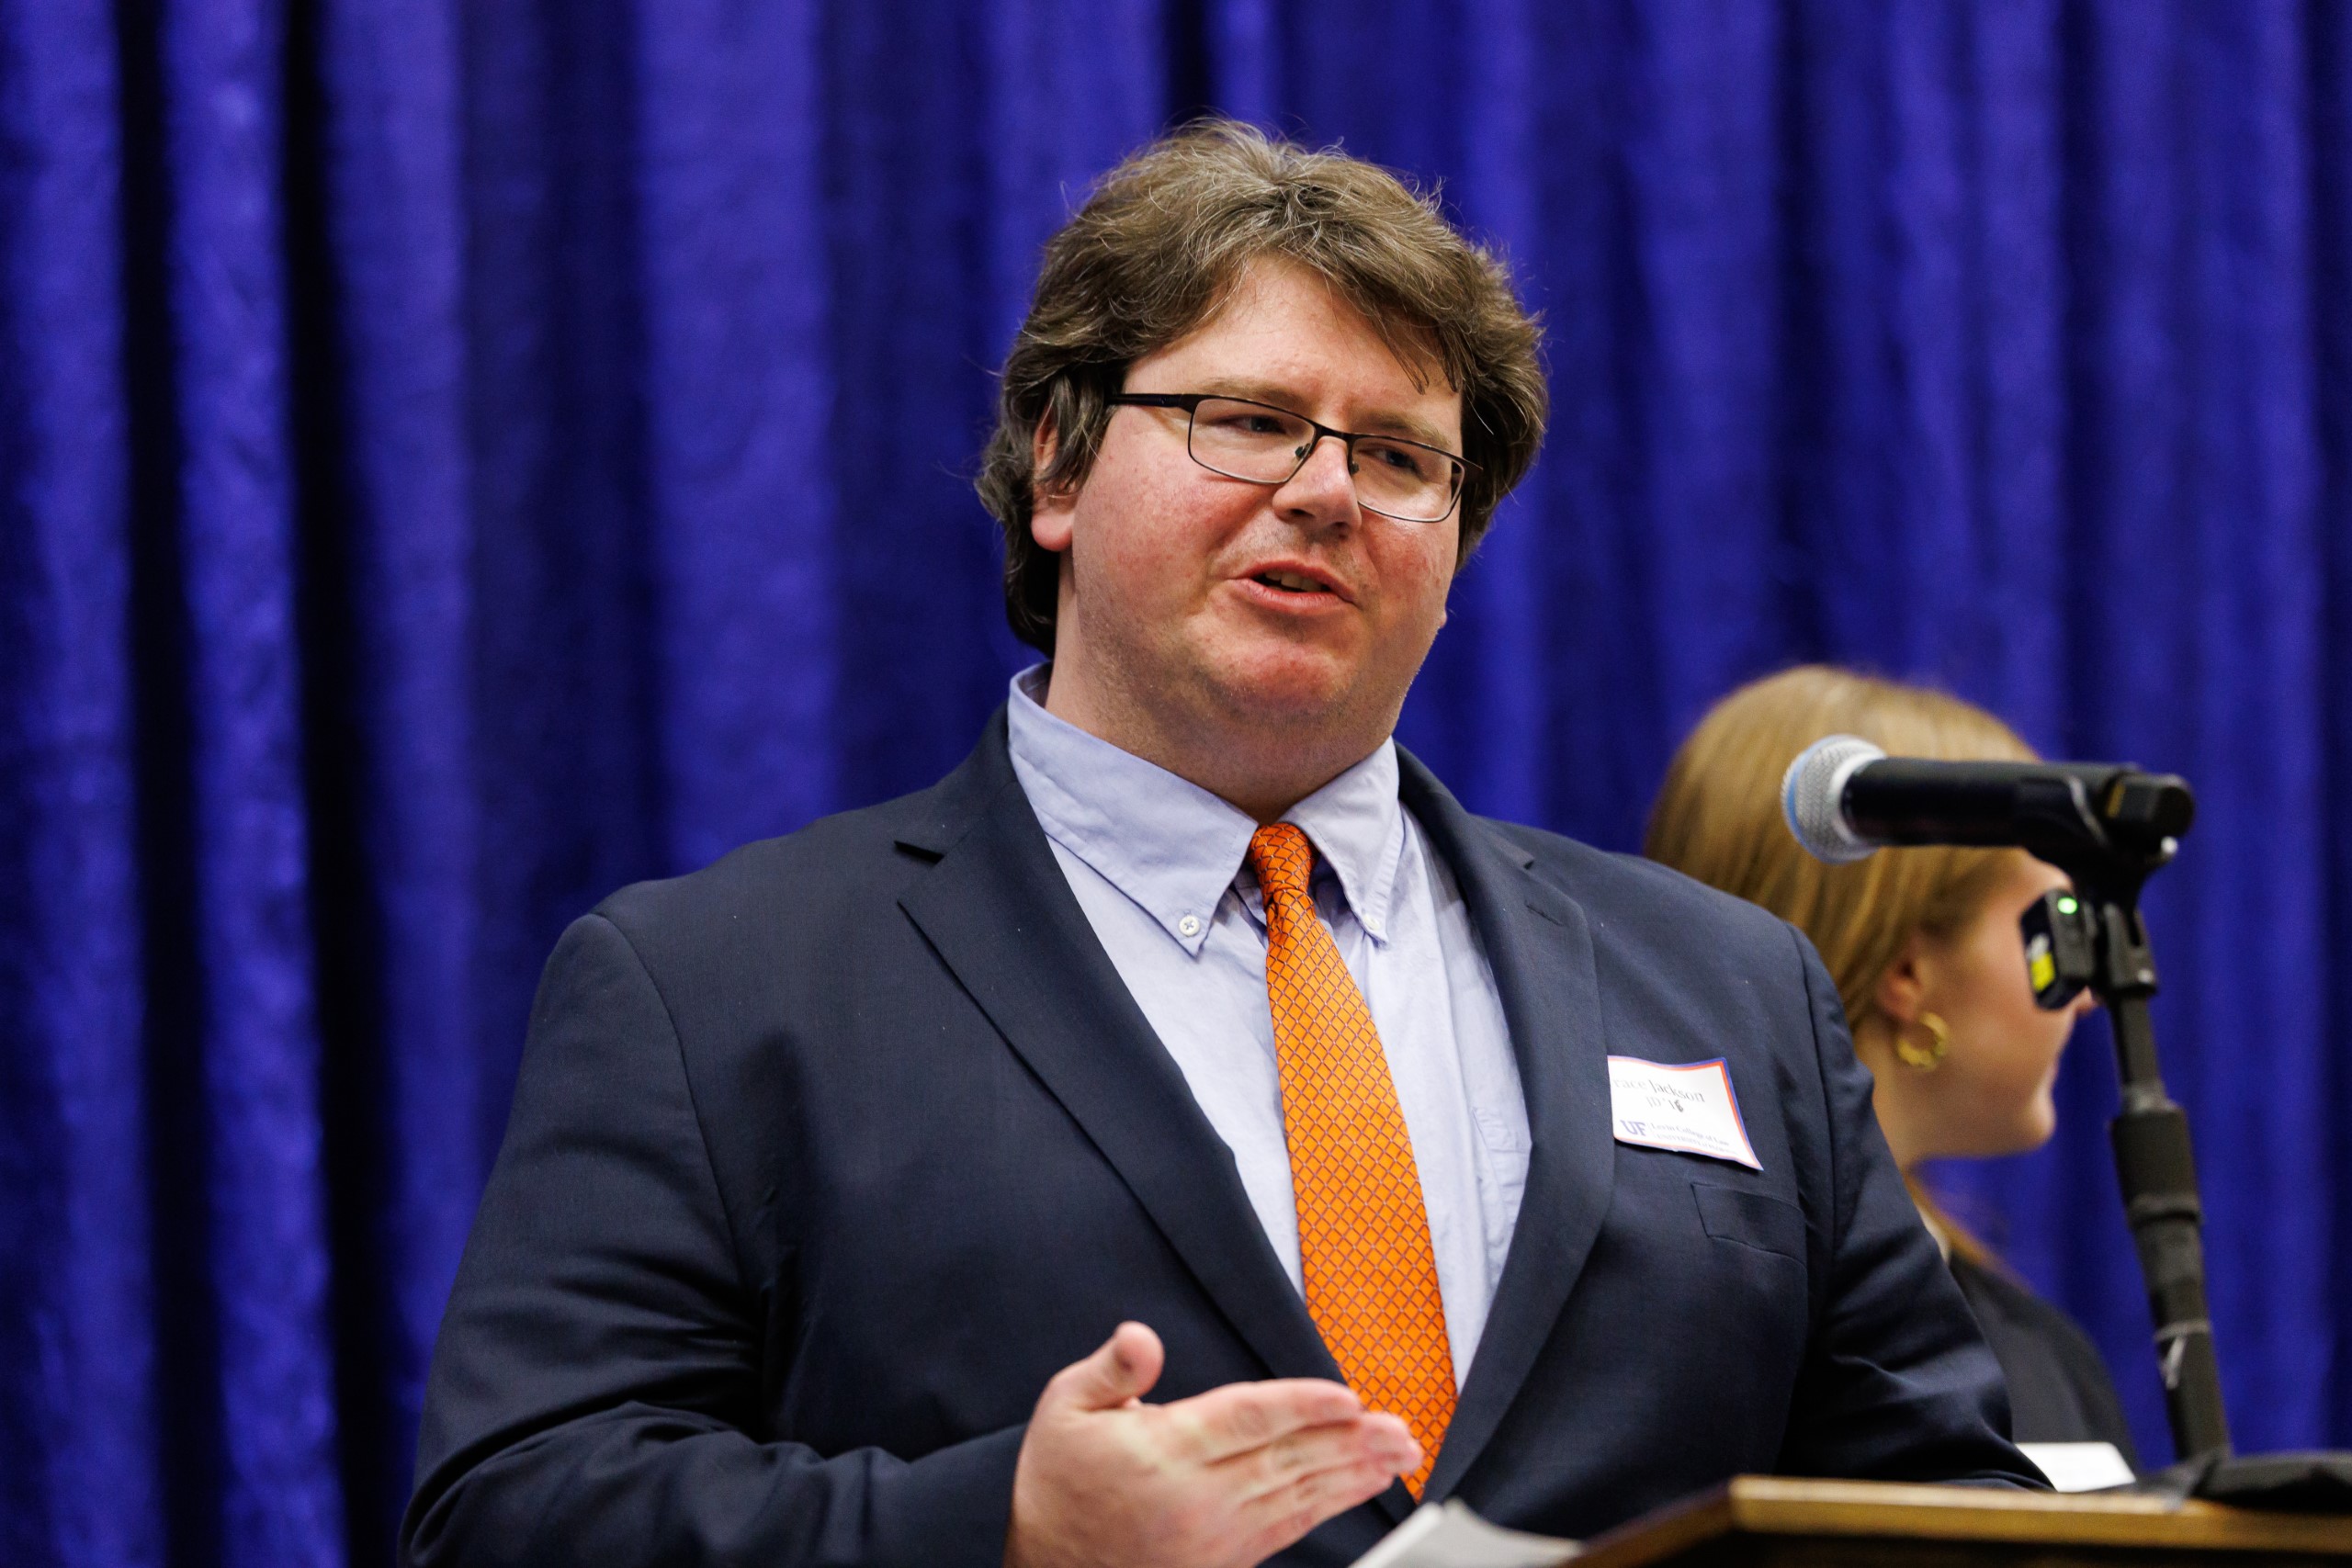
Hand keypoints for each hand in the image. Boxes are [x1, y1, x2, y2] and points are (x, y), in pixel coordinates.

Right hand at [1005, 1322, 1417, 1567]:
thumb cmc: (1059, 1481)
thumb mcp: (1065, 1408)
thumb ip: (1111, 1370)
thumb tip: (1141, 1337)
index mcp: (1162, 1452)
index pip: (1245, 1421)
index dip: (1301, 1407)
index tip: (1347, 1397)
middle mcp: (1196, 1497)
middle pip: (1286, 1460)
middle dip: (1350, 1443)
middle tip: (1400, 1429)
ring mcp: (1214, 1535)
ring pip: (1297, 1496)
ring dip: (1352, 1474)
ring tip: (1399, 1455)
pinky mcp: (1223, 1560)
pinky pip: (1287, 1528)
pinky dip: (1328, 1506)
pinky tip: (1358, 1488)